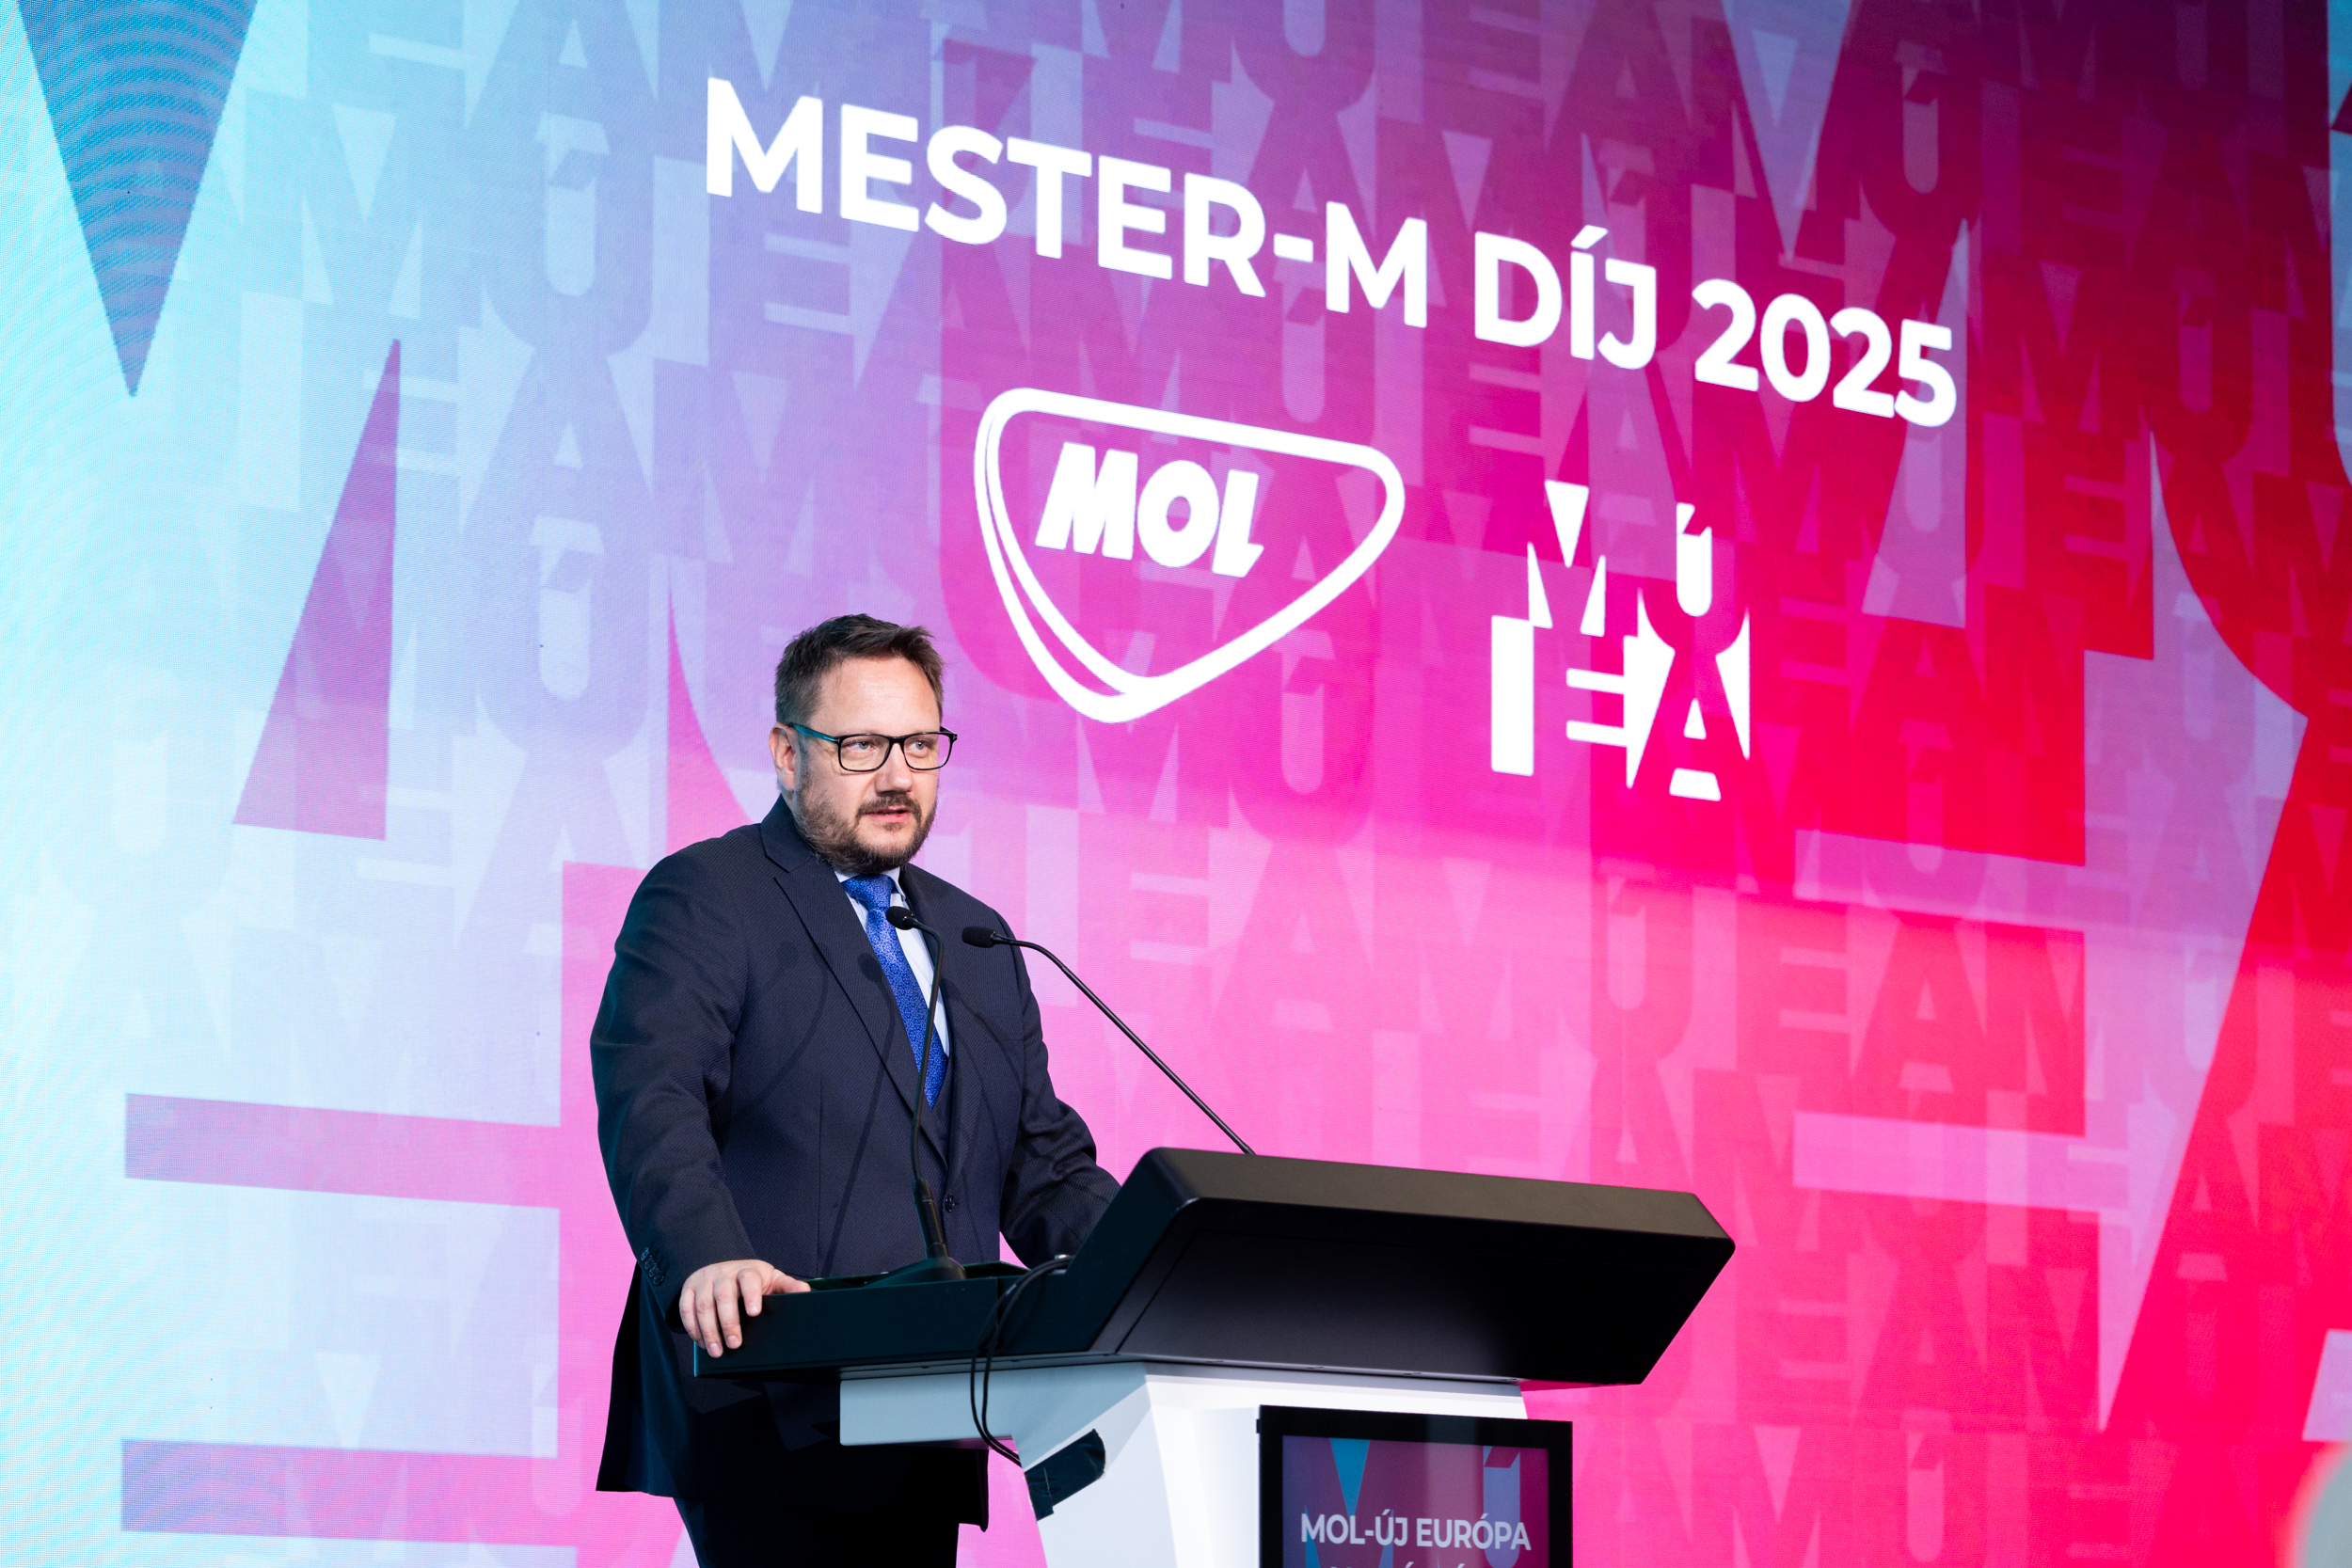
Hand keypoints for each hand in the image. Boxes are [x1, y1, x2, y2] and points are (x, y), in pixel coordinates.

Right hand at [677, 1259, 807, 1357]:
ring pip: (702, 1305)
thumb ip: (788, 1286)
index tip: (754, 1313)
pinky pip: (685, 1308)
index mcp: (747, 1270)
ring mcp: (704, 1280)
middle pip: (723, 1296)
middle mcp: (723, 1273)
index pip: (748, 1279)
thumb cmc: (753, 1280)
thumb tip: (807, 1292)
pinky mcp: (689, 1288)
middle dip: (728, 1322)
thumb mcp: (772, 1280)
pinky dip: (692, 1328)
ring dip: (708, 1330)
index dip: (751, 1295)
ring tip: (717, 1351)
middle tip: (735, 1344)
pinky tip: (701, 1343)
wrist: (725, 1268)